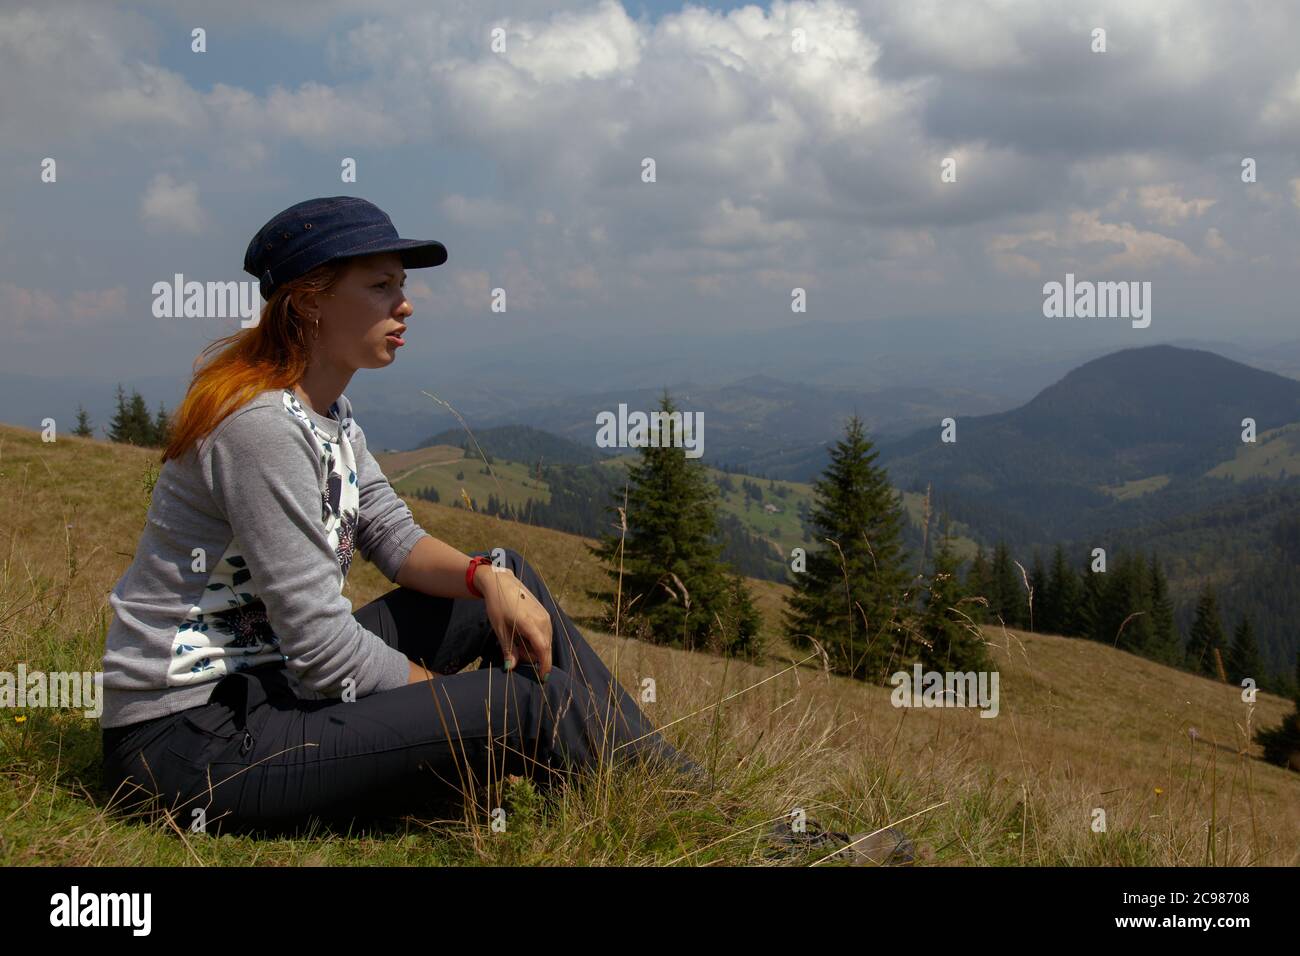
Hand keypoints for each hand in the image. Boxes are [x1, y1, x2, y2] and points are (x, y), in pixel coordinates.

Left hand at [477, 565, 552, 679]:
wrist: (502, 583)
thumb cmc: (498, 605)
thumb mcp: (499, 629)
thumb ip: (508, 649)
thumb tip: (511, 668)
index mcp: (530, 623)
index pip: (543, 649)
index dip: (544, 665)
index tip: (542, 678)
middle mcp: (542, 620)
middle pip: (544, 648)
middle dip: (533, 657)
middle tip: (515, 652)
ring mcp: (545, 615)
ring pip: (546, 641)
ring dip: (534, 648)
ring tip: (517, 640)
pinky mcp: (545, 613)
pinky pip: (545, 633)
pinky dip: (536, 639)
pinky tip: (523, 633)